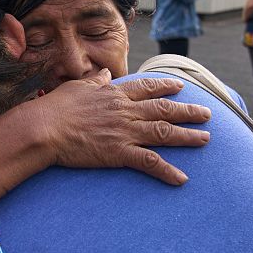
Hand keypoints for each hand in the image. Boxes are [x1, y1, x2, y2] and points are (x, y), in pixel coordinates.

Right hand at [25, 69, 211, 184]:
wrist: (45, 128)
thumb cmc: (56, 107)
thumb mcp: (77, 87)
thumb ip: (95, 81)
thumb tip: (104, 73)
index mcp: (115, 94)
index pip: (146, 88)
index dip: (165, 86)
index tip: (180, 86)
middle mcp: (125, 111)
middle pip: (164, 109)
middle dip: (188, 111)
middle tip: (207, 114)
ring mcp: (125, 132)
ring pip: (164, 133)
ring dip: (188, 136)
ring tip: (206, 139)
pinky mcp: (120, 153)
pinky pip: (150, 163)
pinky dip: (167, 171)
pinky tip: (182, 179)